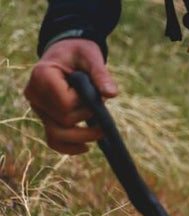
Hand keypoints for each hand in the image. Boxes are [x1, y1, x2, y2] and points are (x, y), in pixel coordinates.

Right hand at [24, 39, 118, 154]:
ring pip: (56, 135)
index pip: (65, 105)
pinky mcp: (44, 116)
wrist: (68, 54)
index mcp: (43, 76)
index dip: (84, 104)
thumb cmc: (79, 53)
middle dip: (85, 118)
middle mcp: (35, 94)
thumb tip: (111, 94)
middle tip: (99, 108)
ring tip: (100, 133)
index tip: (91, 92)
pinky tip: (85, 147)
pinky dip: (68, 147)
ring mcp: (38, 107)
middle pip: (63, 122)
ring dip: (81, 138)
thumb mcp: (91, 57)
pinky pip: (53, 140)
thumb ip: (100, 74)